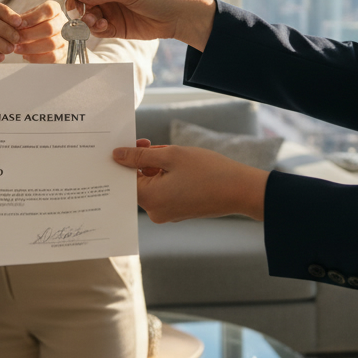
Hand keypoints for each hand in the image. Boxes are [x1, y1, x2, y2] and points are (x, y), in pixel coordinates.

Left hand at [14, 0, 67, 63]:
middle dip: (29, 34)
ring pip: (50, 44)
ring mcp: (66, 40)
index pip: (48, 10)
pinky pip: (51, 57)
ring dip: (30, 47)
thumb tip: (14, 23)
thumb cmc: (35, 26)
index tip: (18, 24)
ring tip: (17, 48)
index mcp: (55, 10)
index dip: (32, 17)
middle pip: (49, 28)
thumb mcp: (29, 18)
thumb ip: (23, 19)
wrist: (47, 39)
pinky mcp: (64, 54)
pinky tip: (25, 56)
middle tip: (15, 39)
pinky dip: (36, 57)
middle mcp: (64, 23)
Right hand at [64, 0, 216, 50]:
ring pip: (87, 17)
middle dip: (79, 10)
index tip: (72, 4)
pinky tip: (104, 27)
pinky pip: (97, 29)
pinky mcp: (114, 27)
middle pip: (80, 2)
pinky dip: (96, 30)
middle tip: (85, 17)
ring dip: (87, 21)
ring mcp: (109, 10)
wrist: (176, 16)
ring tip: (96, 23)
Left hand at [112, 144, 267, 222]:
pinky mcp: (178, 212)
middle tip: (155, 145)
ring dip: (156, 168)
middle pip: (137, 183)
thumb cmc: (207, 171)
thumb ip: (140, 156)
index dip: (127, 159)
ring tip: (173, 155)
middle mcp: (155, 212)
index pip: (124, 179)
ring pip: (151, 185)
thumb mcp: (170, 156)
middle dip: (143, 162)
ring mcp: (167, 214)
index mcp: (150, 199)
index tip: (137, 144)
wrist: (240, 190)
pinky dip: (166, 177)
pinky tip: (180, 167)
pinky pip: (164, 192)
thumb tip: (117, 155)